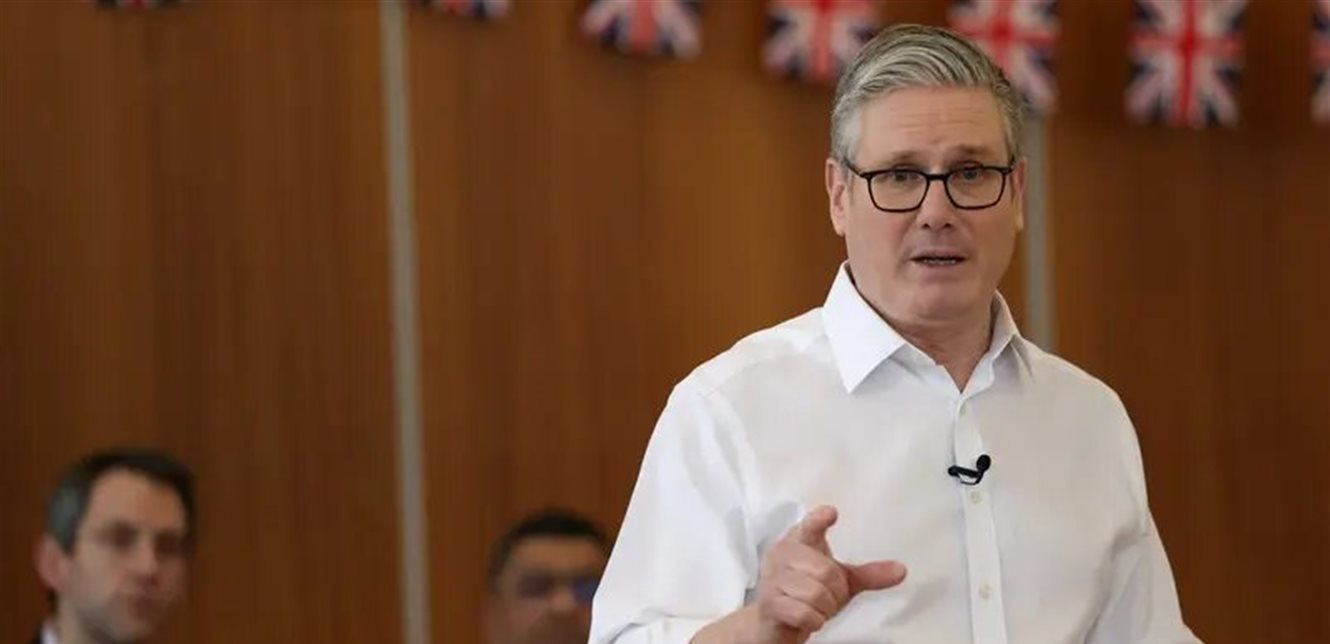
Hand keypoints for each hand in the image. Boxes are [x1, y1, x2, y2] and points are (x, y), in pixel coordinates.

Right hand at [745, 505, 906, 643]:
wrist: (772, 623)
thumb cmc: (805, 594)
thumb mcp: (839, 582)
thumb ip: (868, 574)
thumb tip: (902, 570)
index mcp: (800, 541)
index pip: (809, 526)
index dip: (819, 520)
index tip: (831, 513)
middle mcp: (783, 554)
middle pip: (826, 572)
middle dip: (834, 592)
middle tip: (826, 597)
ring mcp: (773, 578)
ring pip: (816, 595)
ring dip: (824, 609)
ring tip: (815, 608)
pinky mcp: (769, 603)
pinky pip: (804, 613)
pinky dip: (814, 621)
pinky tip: (808, 618)